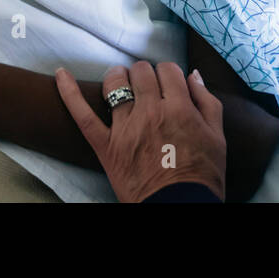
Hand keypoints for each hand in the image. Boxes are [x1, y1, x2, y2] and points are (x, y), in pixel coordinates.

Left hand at [55, 62, 225, 202]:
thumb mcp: (217, 137)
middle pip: (141, 71)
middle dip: (145, 74)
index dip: (168, 74)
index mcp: (179, 108)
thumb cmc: (201, 175)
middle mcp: (151, 112)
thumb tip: (193, 75)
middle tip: (147, 87)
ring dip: (118, 77)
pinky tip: (61, 75)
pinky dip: (69, 93)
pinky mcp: (106, 146)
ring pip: (115, 84)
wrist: (180, 207)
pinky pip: (83, 115)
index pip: (167, 70)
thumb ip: (207, 102)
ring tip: (120, 81)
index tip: (168, 85)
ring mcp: (125, 128)